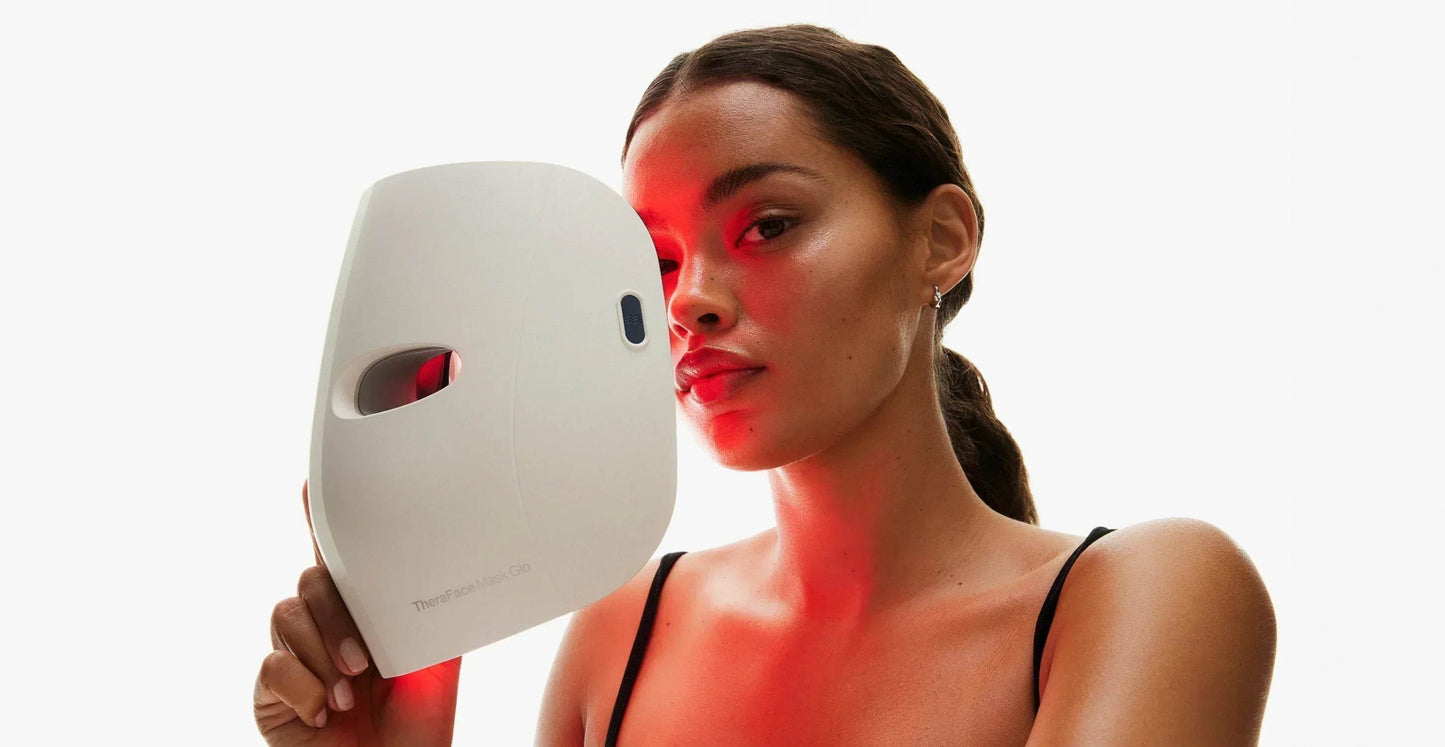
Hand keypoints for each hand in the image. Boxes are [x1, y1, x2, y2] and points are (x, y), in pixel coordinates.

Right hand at [253, 479, 462, 745]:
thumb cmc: (418, 725)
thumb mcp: (437, 660)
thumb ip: (430, 614)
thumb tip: (446, 568)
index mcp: (363, 614)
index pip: (338, 558)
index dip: (320, 519)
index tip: (310, 483)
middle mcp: (324, 628)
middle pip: (310, 582)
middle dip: (337, 618)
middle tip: (364, 660)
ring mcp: (294, 657)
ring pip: (286, 616)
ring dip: (324, 652)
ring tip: (351, 691)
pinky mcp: (271, 693)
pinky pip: (272, 666)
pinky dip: (304, 687)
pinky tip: (326, 710)